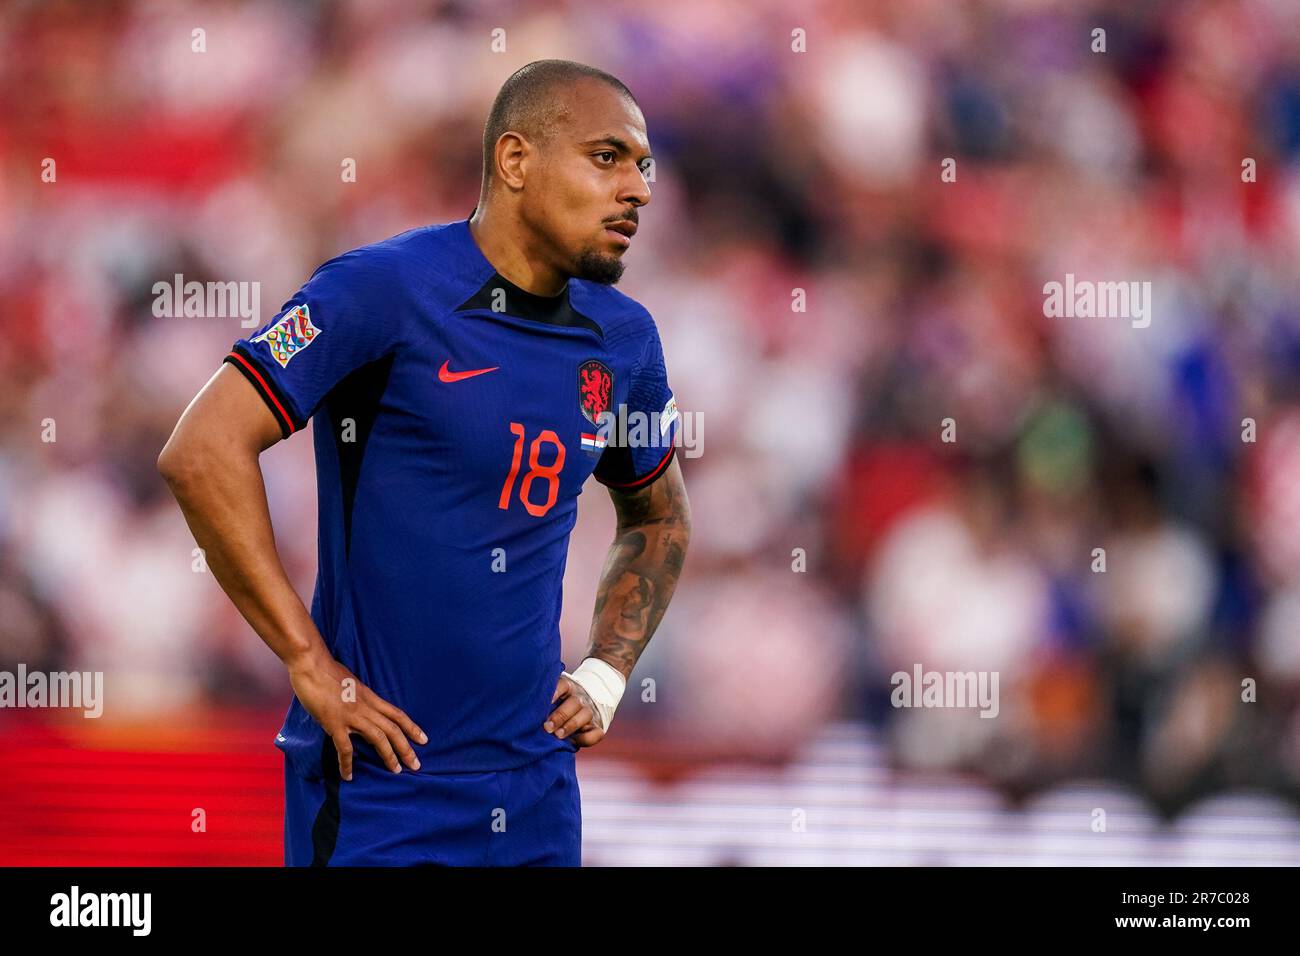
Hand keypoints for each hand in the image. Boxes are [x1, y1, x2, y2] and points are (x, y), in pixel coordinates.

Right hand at [287, 646, 426, 780]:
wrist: (312, 664)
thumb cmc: (327, 671)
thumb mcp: (351, 683)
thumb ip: (358, 696)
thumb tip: (360, 703)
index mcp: (370, 697)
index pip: (396, 714)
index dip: (411, 727)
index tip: (424, 740)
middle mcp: (366, 707)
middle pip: (393, 729)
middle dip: (406, 748)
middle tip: (416, 765)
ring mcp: (351, 715)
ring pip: (378, 738)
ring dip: (389, 755)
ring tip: (396, 771)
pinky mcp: (334, 723)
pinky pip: (345, 748)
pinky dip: (347, 764)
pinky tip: (348, 775)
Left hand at [544, 675, 605, 747]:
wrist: (583, 705)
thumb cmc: (556, 705)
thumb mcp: (550, 699)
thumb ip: (541, 704)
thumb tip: (524, 715)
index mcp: (567, 688)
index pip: (563, 685)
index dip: (554, 692)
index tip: (543, 703)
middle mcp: (580, 698)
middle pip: (574, 703)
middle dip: (560, 716)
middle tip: (547, 727)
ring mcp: (590, 711)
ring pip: (586, 715)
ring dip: (571, 726)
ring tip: (557, 736)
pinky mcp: (597, 726)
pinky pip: (597, 733)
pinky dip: (586, 739)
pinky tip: (573, 743)